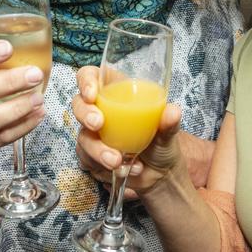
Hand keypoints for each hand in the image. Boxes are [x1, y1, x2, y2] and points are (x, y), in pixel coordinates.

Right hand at [73, 65, 186, 196]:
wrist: (160, 175)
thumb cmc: (161, 143)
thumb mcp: (168, 131)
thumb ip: (169, 122)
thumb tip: (172, 112)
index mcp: (116, 93)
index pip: (91, 76)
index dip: (86, 81)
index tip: (92, 94)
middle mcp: (101, 111)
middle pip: (79, 104)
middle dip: (85, 114)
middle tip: (98, 124)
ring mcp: (94, 135)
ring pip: (82, 137)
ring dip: (98, 150)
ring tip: (118, 161)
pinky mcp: (92, 157)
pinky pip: (87, 161)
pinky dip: (104, 168)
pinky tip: (125, 170)